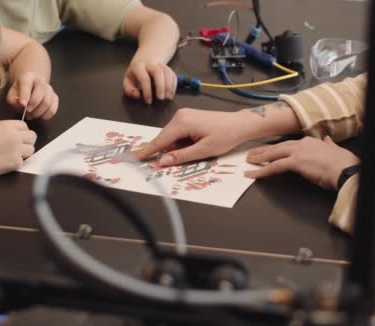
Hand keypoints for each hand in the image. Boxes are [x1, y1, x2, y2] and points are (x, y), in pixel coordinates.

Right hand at [0, 120, 36, 180]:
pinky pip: (23, 161)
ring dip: (24, 153)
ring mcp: (17, 149)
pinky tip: (6, 163)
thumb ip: (6, 130)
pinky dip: (16, 163)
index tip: (19, 137)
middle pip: (32, 136)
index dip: (23, 132)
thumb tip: (15, 133)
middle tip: (19, 147)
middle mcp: (14, 135)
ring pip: (31, 149)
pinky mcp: (16, 162)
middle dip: (27, 142)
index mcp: (7, 126)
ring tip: (11, 155)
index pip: (25, 126)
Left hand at [6, 72, 58, 119]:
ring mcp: (49, 89)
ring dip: (38, 112)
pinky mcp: (55, 97)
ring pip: (47, 103)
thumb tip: (20, 105)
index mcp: (28, 77)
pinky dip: (46, 115)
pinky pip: (53, 109)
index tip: (23, 104)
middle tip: (27, 113)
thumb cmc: (20, 91)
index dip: (25, 95)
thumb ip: (12, 99)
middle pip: (40, 94)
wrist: (31, 87)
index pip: (27, 85)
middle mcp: (41, 81)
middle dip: (33, 106)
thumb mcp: (12, 92)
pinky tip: (40, 116)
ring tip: (31, 115)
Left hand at [123, 60, 176, 103]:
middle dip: (160, 87)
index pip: (144, 78)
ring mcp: (160, 65)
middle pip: (158, 72)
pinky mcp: (168, 67)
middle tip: (161, 99)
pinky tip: (170, 94)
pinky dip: (173, 85)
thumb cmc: (135, 73)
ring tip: (167, 98)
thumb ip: (129, 89)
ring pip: (167, 72)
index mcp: (138, 66)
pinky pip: (173, 75)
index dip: (147, 90)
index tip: (148, 101)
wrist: (146, 58)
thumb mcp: (128, 80)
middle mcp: (150, 64)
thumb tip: (137, 96)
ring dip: (169, 86)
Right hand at [136, 108, 251, 165]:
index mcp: (182, 122)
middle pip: (165, 139)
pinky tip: (195, 145)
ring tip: (198, 149)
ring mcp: (184, 116)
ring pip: (172, 138)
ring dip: (177, 148)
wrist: (240, 124)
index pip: (160, 140)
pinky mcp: (188, 118)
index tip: (134, 158)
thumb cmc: (226, 136)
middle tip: (181, 157)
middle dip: (168, 152)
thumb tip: (162, 162)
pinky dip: (182, 143)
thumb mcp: (204, 150)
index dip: (147, 151)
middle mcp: (180, 116)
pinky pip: (178, 134)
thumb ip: (181, 156)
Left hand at [244, 136, 359, 189]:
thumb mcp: (336, 151)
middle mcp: (302, 144)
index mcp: (311, 141)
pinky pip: (275, 166)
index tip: (269, 151)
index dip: (277, 148)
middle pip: (278, 147)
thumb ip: (329, 145)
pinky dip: (262, 170)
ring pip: (273, 155)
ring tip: (248, 162)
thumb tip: (328, 140)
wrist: (346, 169)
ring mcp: (298, 152)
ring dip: (259, 158)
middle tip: (251, 154)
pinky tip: (253, 174)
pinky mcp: (296, 162)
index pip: (288, 145)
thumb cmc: (343, 164)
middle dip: (263, 151)